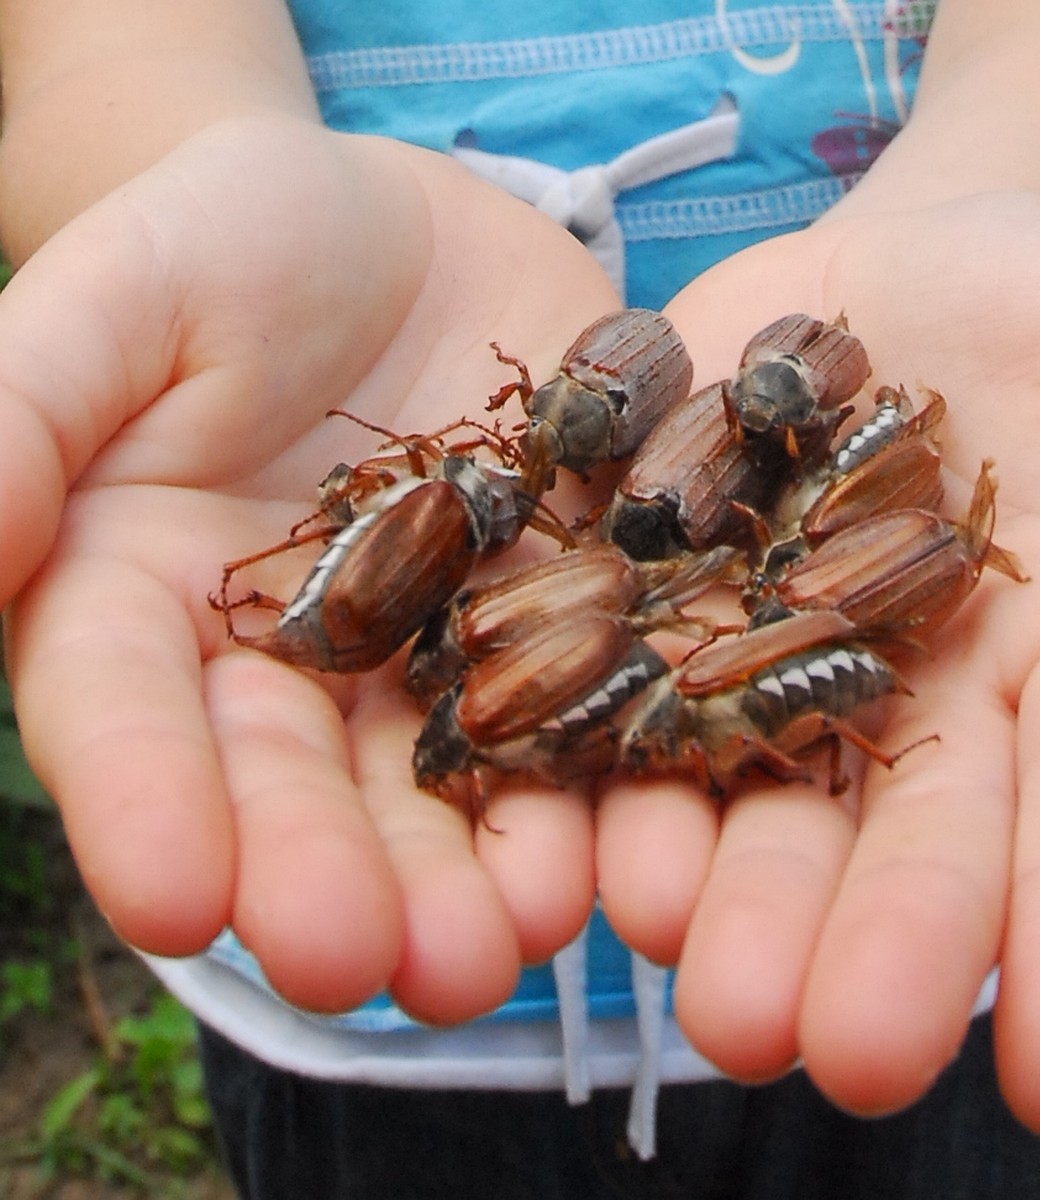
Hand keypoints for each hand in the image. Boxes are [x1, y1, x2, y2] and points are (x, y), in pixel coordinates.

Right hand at [1, 114, 622, 1021]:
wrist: (398, 233)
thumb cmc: (230, 243)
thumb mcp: (118, 302)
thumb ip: (23, 416)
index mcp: (150, 606)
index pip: (130, 722)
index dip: (146, 808)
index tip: (175, 900)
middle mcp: (292, 667)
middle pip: (300, 791)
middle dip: (329, 882)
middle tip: (367, 971)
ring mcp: (433, 655)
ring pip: (443, 787)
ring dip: (468, 880)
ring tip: (496, 957)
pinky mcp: (550, 618)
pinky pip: (576, 711)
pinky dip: (593, 786)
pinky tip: (613, 854)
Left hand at [594, 192, 1039, 1135]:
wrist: (866, 292)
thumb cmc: (1032, 305)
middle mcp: (927, 700)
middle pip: (914, 834)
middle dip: (887, 948)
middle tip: (844, 1056)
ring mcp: (782, 675)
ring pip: (764, 809)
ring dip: (735, 908)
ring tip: (711, 999)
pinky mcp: (663, 632)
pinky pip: (633, 722)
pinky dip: (612, 795)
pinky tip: (589, 866)